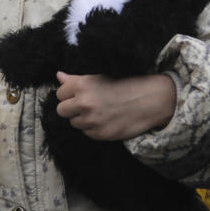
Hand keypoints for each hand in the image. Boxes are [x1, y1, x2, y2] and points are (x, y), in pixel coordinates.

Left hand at [55, 72, 175, 140]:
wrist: (151, 100)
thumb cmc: (125, 84)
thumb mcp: (100, 77)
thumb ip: (76, 80)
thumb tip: (58, 76)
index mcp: (82, 85)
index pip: (59, 94)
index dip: (69, 95)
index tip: (79, 95)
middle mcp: (84, 103)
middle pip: (61, 110)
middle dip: (71, 108)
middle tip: (86, 105)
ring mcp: (92, 120)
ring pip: (74, 123)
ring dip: (82, 119)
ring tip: (99, 112)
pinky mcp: (100, 134)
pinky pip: (87, 133)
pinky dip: (93, 128)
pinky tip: (106, 120)